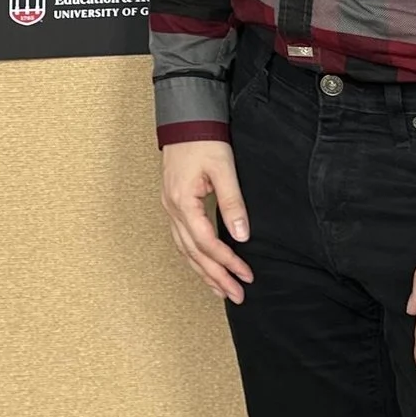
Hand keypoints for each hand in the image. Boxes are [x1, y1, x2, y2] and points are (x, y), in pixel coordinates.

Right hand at [159, 140, 252, 302]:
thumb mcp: (223, 170)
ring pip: (184, 249)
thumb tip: (242, 235)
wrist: (185, 121)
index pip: (206, 243)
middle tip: (236, 295)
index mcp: (183, 202)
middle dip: (216, 276)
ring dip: (203, 272)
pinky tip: (204, 266)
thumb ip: (232, 203)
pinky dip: (193, 257)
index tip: (246, 275)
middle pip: (193, 253)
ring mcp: (169, 208)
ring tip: (221, 290)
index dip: (227, 261)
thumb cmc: (204, 141)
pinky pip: (181, 239)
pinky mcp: (173, 204)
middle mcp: (172, 209)